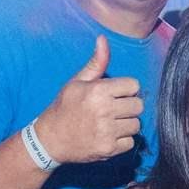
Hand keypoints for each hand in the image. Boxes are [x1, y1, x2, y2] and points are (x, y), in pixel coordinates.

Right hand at [32, 36, 143, 164]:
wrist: (50, 139)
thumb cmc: (64, 107)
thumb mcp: (77, 81)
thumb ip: (96, 62)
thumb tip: (103, 39)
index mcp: (98, 91)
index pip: (134, 86)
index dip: (126, 89)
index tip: (115, 94)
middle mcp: (104, 111)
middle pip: (138, 105)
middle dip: (128, 106)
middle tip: (114, 109)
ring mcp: (107, 132)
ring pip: (136, 124)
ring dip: (127, 124)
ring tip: (111, 123)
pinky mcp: (109, 149)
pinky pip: (131, 142)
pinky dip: (122, 140)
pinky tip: (108, 135)